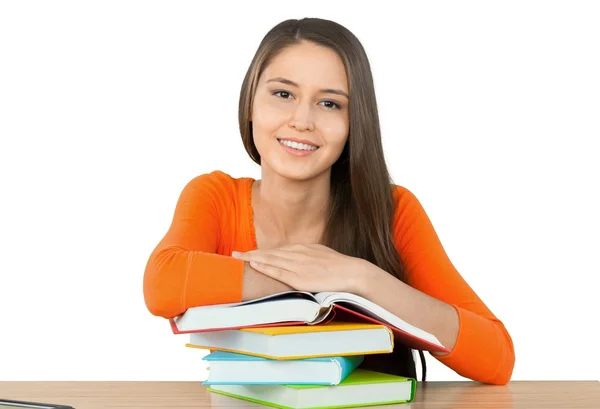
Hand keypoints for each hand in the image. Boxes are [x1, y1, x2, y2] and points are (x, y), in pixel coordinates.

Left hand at [232, 244, 367, 293]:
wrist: (353, 273)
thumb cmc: (340, 268)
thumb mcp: (321, 256)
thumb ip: (308, 258)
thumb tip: (300, 263)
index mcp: (303, 249)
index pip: (276, 251)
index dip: (260, 253)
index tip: (247, 254)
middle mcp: (297, 254)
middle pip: (268, 253)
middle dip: (250, 254)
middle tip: (232, 254)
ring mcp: (297, 265)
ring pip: (269, 260)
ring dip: (252, 258)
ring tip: (236, 259)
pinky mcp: (299, 277)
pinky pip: (277, 271)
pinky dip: (264, 267)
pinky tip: (253, 265)